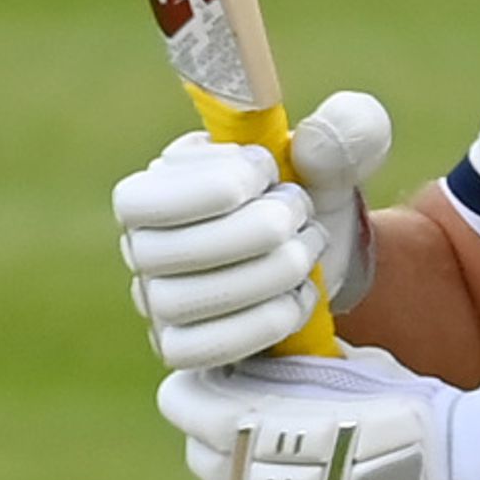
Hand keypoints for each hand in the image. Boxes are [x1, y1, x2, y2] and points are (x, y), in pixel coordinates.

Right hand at [115, 91, 392, 368]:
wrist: (329, 250)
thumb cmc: (314, 187)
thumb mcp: (336, 150)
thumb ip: (341, 129)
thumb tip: (317, 139)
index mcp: (155, 185)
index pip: (138, 199)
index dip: (209, 186)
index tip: (269, 169)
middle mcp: (142, 245)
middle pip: (162, 254)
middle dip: (254, 229)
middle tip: (302, 211)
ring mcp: (157, 301)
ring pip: (184, 302)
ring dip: (268, 273)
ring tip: (307, 247)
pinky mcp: (184, 345)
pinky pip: (202, 349)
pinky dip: (263, 322)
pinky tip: (299, 296)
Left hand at [158, 345, 479, 479]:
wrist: (443, 461)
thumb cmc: (400, 406)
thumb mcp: (343, 366)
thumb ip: (296, 365)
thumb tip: (269, 351)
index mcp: (261, 417)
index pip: (184, 402)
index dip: (194, 387)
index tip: (211, 378)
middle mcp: (256, 466)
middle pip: (197, 449)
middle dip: (211, 427)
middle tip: (240, 408)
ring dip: (228, 464)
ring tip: (258, 446)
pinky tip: (274, 476)